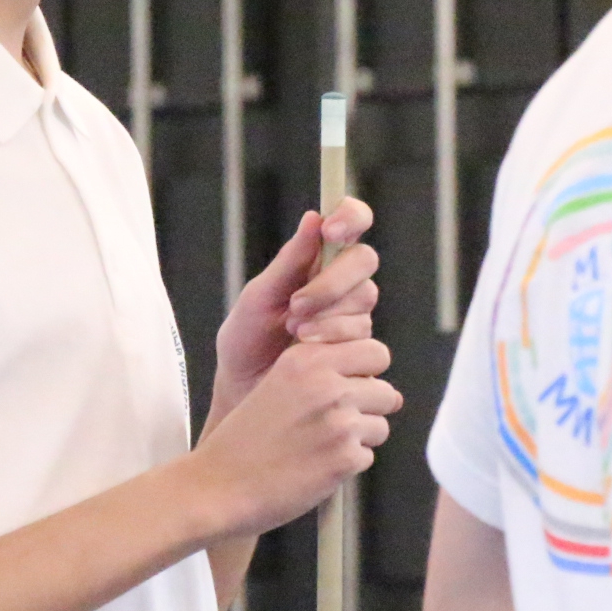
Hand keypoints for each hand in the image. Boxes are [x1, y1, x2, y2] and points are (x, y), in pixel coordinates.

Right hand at [188, 334, 398, 538]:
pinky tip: (315, 465)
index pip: (373, 350)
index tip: (348, 387)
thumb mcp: (278, 384)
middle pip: (384, 389)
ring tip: (319, 446)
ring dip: (358, 439)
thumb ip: (325, 375)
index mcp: (306, 360)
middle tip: (335, 423)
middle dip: (369, 407)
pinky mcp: (345, 458)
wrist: (220, 485)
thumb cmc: (245, 440)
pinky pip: (367, 457)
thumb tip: (390, 392)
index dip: (367, 371)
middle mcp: (326, 385)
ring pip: (379, 425)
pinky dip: (347, 465)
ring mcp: (339, 422)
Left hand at [212, 201, 378, 415]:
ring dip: (328, 316)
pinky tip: (307, 353)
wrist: (246, 394)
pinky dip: (334, 342)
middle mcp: (342, 284)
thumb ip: (289, 261)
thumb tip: (314, 216)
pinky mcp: (360, 351)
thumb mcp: (259, 298)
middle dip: (332, 282)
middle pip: (365, 260)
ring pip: (365, 300)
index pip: (352, 221)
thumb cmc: (247, 342)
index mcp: (318, 260)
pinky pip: (365, 337)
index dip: (351, 217)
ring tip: (293, 334)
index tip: (331, 230)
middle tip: (296, 305)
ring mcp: (354, 318)